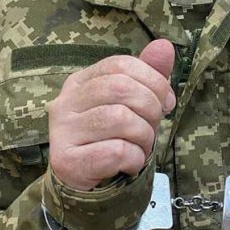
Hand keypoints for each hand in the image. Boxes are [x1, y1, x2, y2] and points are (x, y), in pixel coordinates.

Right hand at [48, 39, 175, 189]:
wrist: (84, 184)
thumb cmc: (112, 137)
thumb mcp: (132, 102)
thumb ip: (149, 73)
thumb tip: (165, 45)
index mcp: (80, 81)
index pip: (121, 64)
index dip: (153, 80)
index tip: (166, 101)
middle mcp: (66, 102)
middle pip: (121, 88)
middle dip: (150, 108)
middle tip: (153, 126)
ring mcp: (62, 131)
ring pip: (120, 118)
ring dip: (144, 136)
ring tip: (142, 146)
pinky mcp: (66, 161)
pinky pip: (116, 151)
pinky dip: (135, 158)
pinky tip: (131, 163)